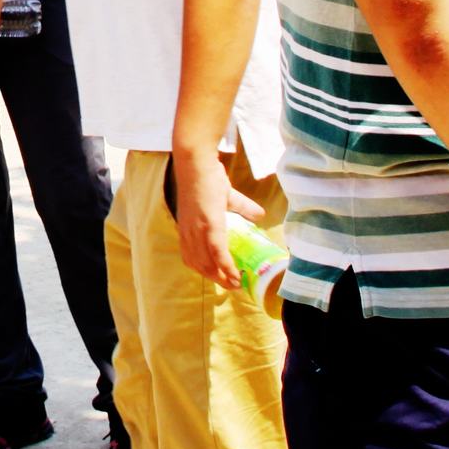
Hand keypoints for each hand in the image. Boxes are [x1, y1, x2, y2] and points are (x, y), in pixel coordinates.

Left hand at [170, 147, 248, 289]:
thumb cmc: (208, 176)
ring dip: (222, 277)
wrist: (198, 161)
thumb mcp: (225, 197)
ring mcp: (197, 230)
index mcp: (187, 228)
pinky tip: (236, 275)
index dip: (205, 271)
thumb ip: (242, 208)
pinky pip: (217, 252)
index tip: (219, 279)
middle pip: (199, 265)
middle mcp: (188, 233)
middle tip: (233, 286)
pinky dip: (226, 266)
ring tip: (237, 284)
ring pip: (207, 263)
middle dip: (216, 279)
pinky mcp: (209, 224)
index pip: (191, 257)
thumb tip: (260, 214)